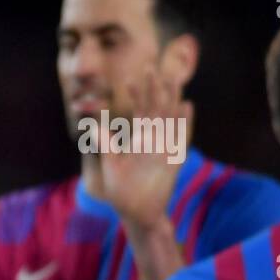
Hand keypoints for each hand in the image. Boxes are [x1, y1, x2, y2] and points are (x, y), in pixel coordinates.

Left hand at [94, 67, 192, 230]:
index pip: (137, 112)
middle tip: (151, 67)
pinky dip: (184, 122)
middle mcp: (152, 140)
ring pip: (169, 118)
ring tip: (173, 78)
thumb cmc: (122, 191)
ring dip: (171, 99)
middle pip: (155, 108)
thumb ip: (105, 145)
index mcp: (137, 140)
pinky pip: (181, 137)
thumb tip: (92, 126)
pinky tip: (186, 106)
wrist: (137, 213)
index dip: (135, 96)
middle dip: (154, 89)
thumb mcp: (111, 165)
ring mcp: (164, 147)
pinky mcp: (174, 158)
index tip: (129, 79)